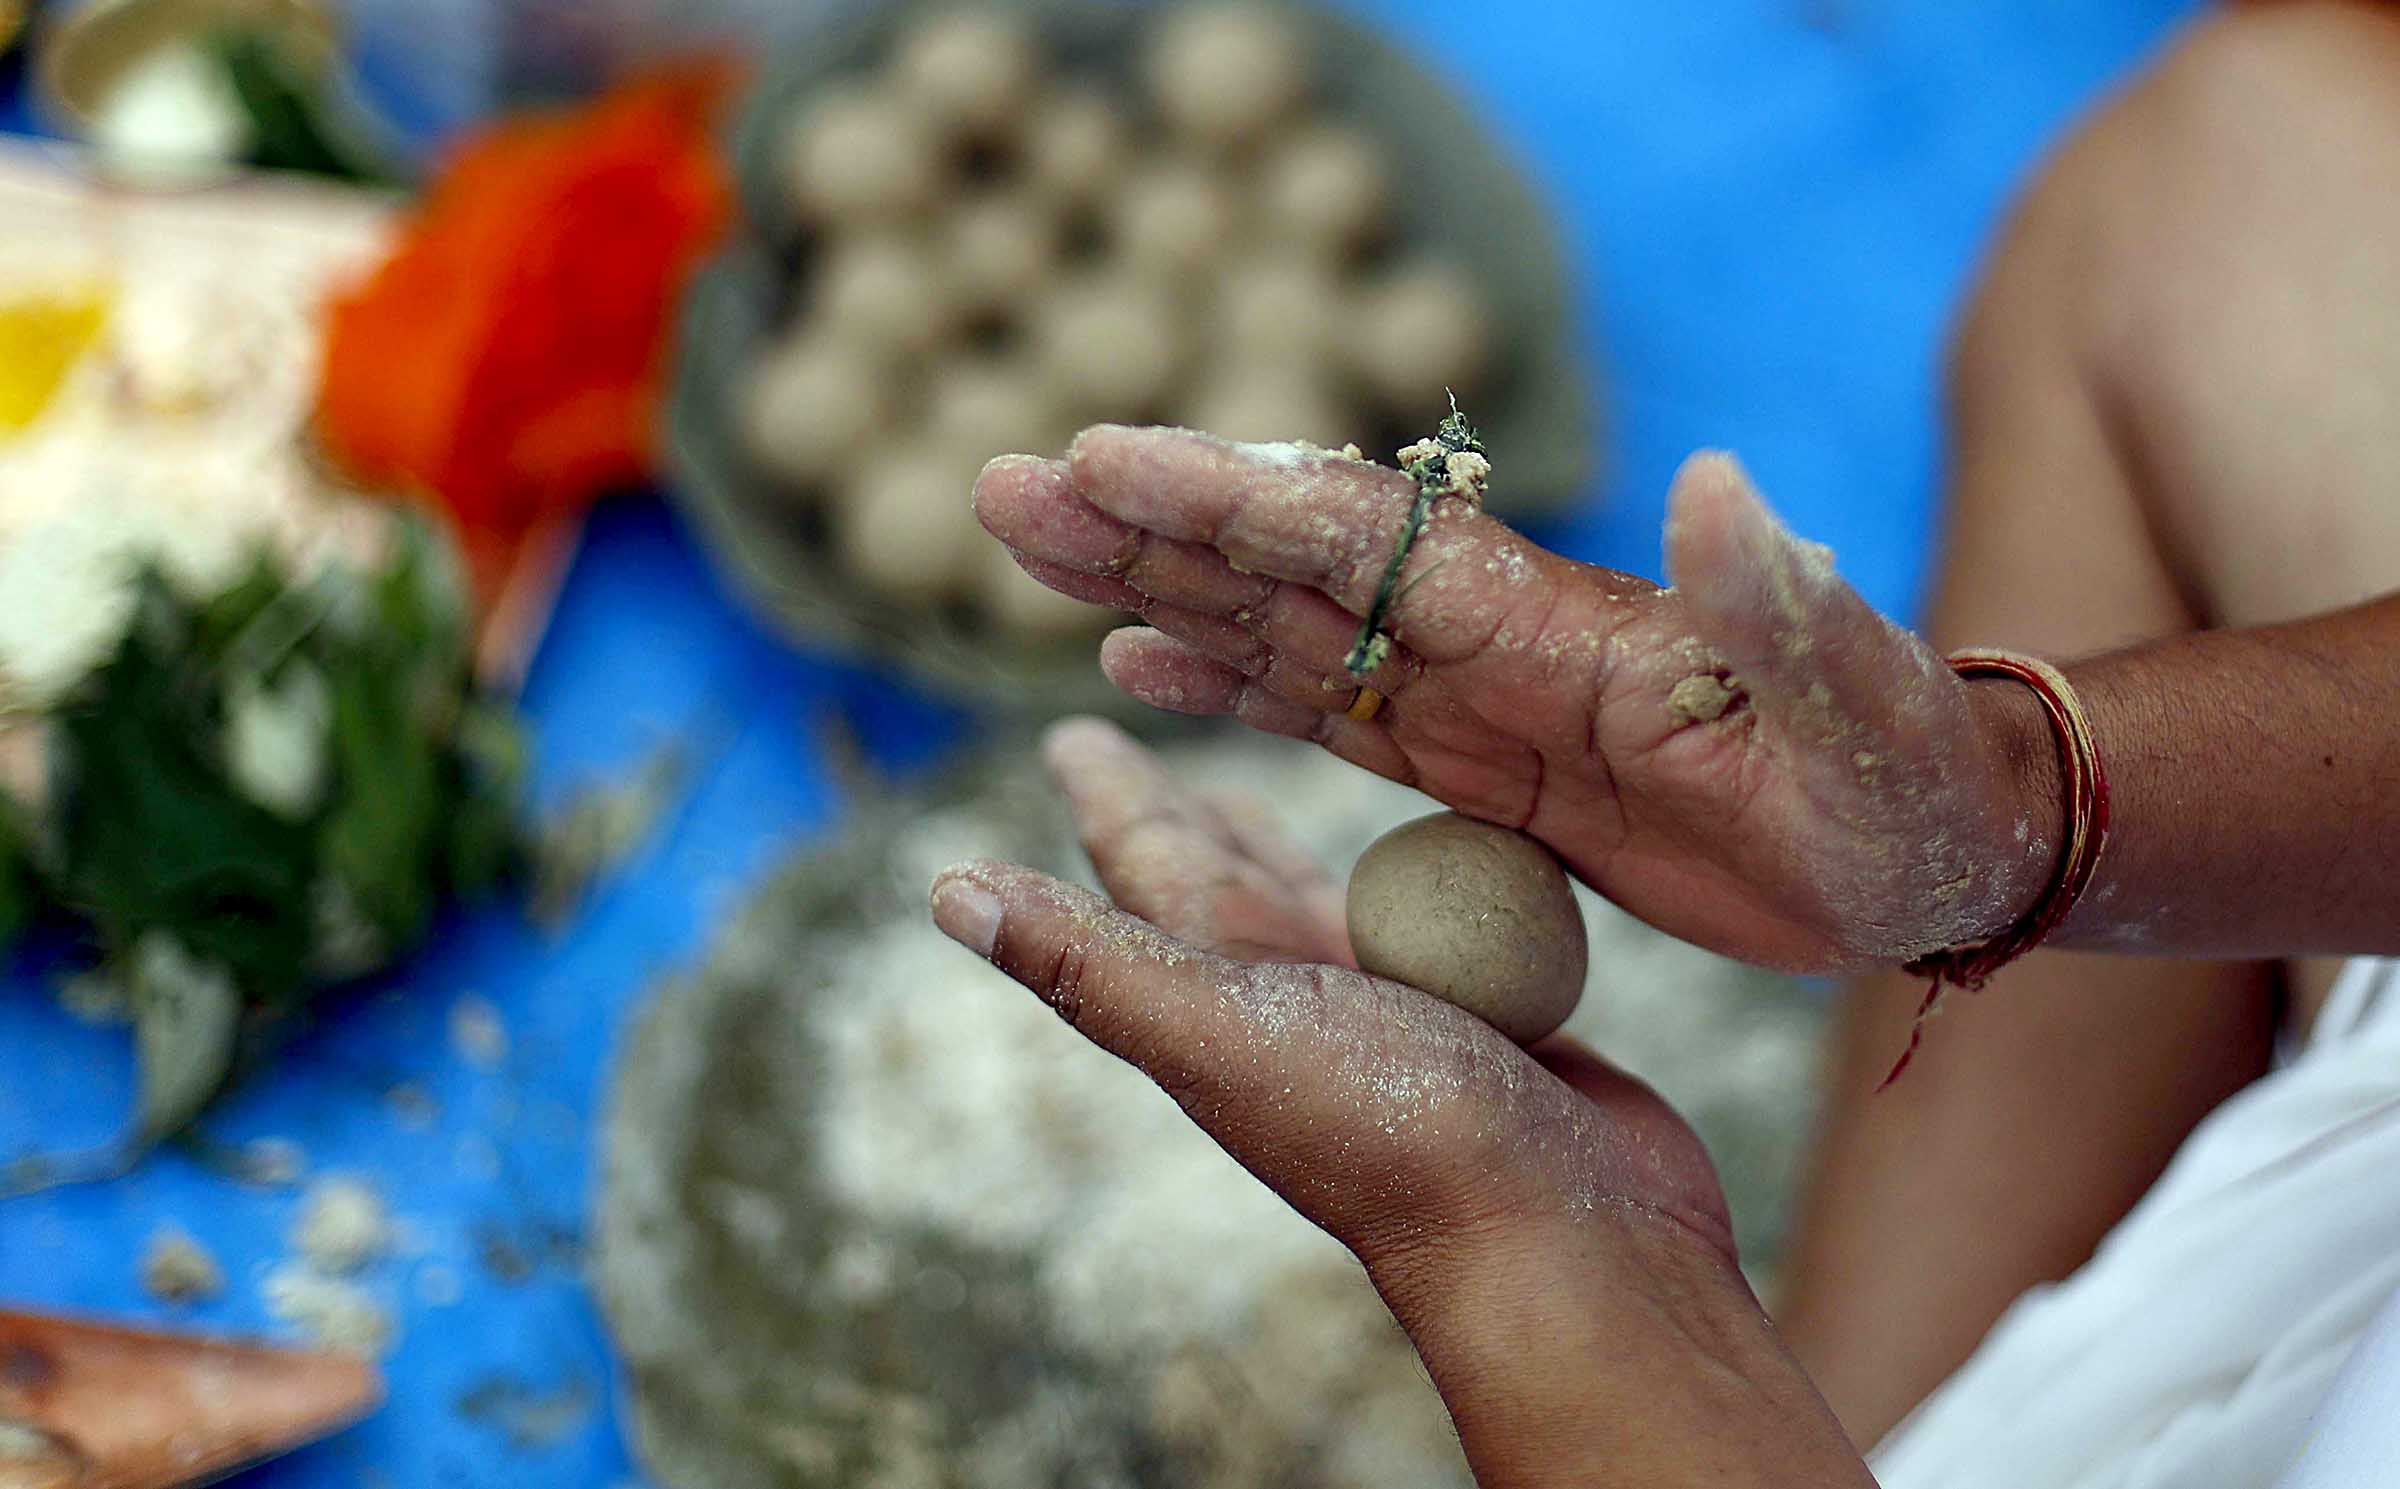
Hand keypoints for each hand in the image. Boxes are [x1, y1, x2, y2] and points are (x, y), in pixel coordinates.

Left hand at [930, 719, 1870, 1486]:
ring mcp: (1389, 1012)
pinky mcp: (1484, 1017)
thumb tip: (946, 893)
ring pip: (1316, 902)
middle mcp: (1293, 1000)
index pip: (1145, 865)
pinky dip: (1418, 881)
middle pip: (1219, 880)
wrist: (1562, 1244)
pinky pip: (1433, 924)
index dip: (1107, 798)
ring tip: (1257, 803)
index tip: (1072, 738)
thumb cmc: (1392, 1139)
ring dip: (1281, 851)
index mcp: (1220, 991)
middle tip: (1147, 753)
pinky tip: (1426, 866)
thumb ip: (1094, 963)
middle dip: (1181, 817)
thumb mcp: (1222, 1033)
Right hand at [976, 430, 2060, 972]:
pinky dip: (1226, 681)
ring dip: (1158, 588)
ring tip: (1032, 557)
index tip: (1102, 463)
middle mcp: (1494, 636)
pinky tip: (1142, 666)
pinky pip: (1323, 709)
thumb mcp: (1857, 705)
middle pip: (1289, 560)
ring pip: (1284, 625)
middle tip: (1005, 486)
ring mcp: (1477, 691)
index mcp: (1557, 621)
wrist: (1932, 838)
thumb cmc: (1903, 781)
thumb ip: (1780, 602)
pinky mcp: (1480, 755)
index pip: (1365, 542)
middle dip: (1147, 523)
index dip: (1232, 501)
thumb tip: (1717, 485)